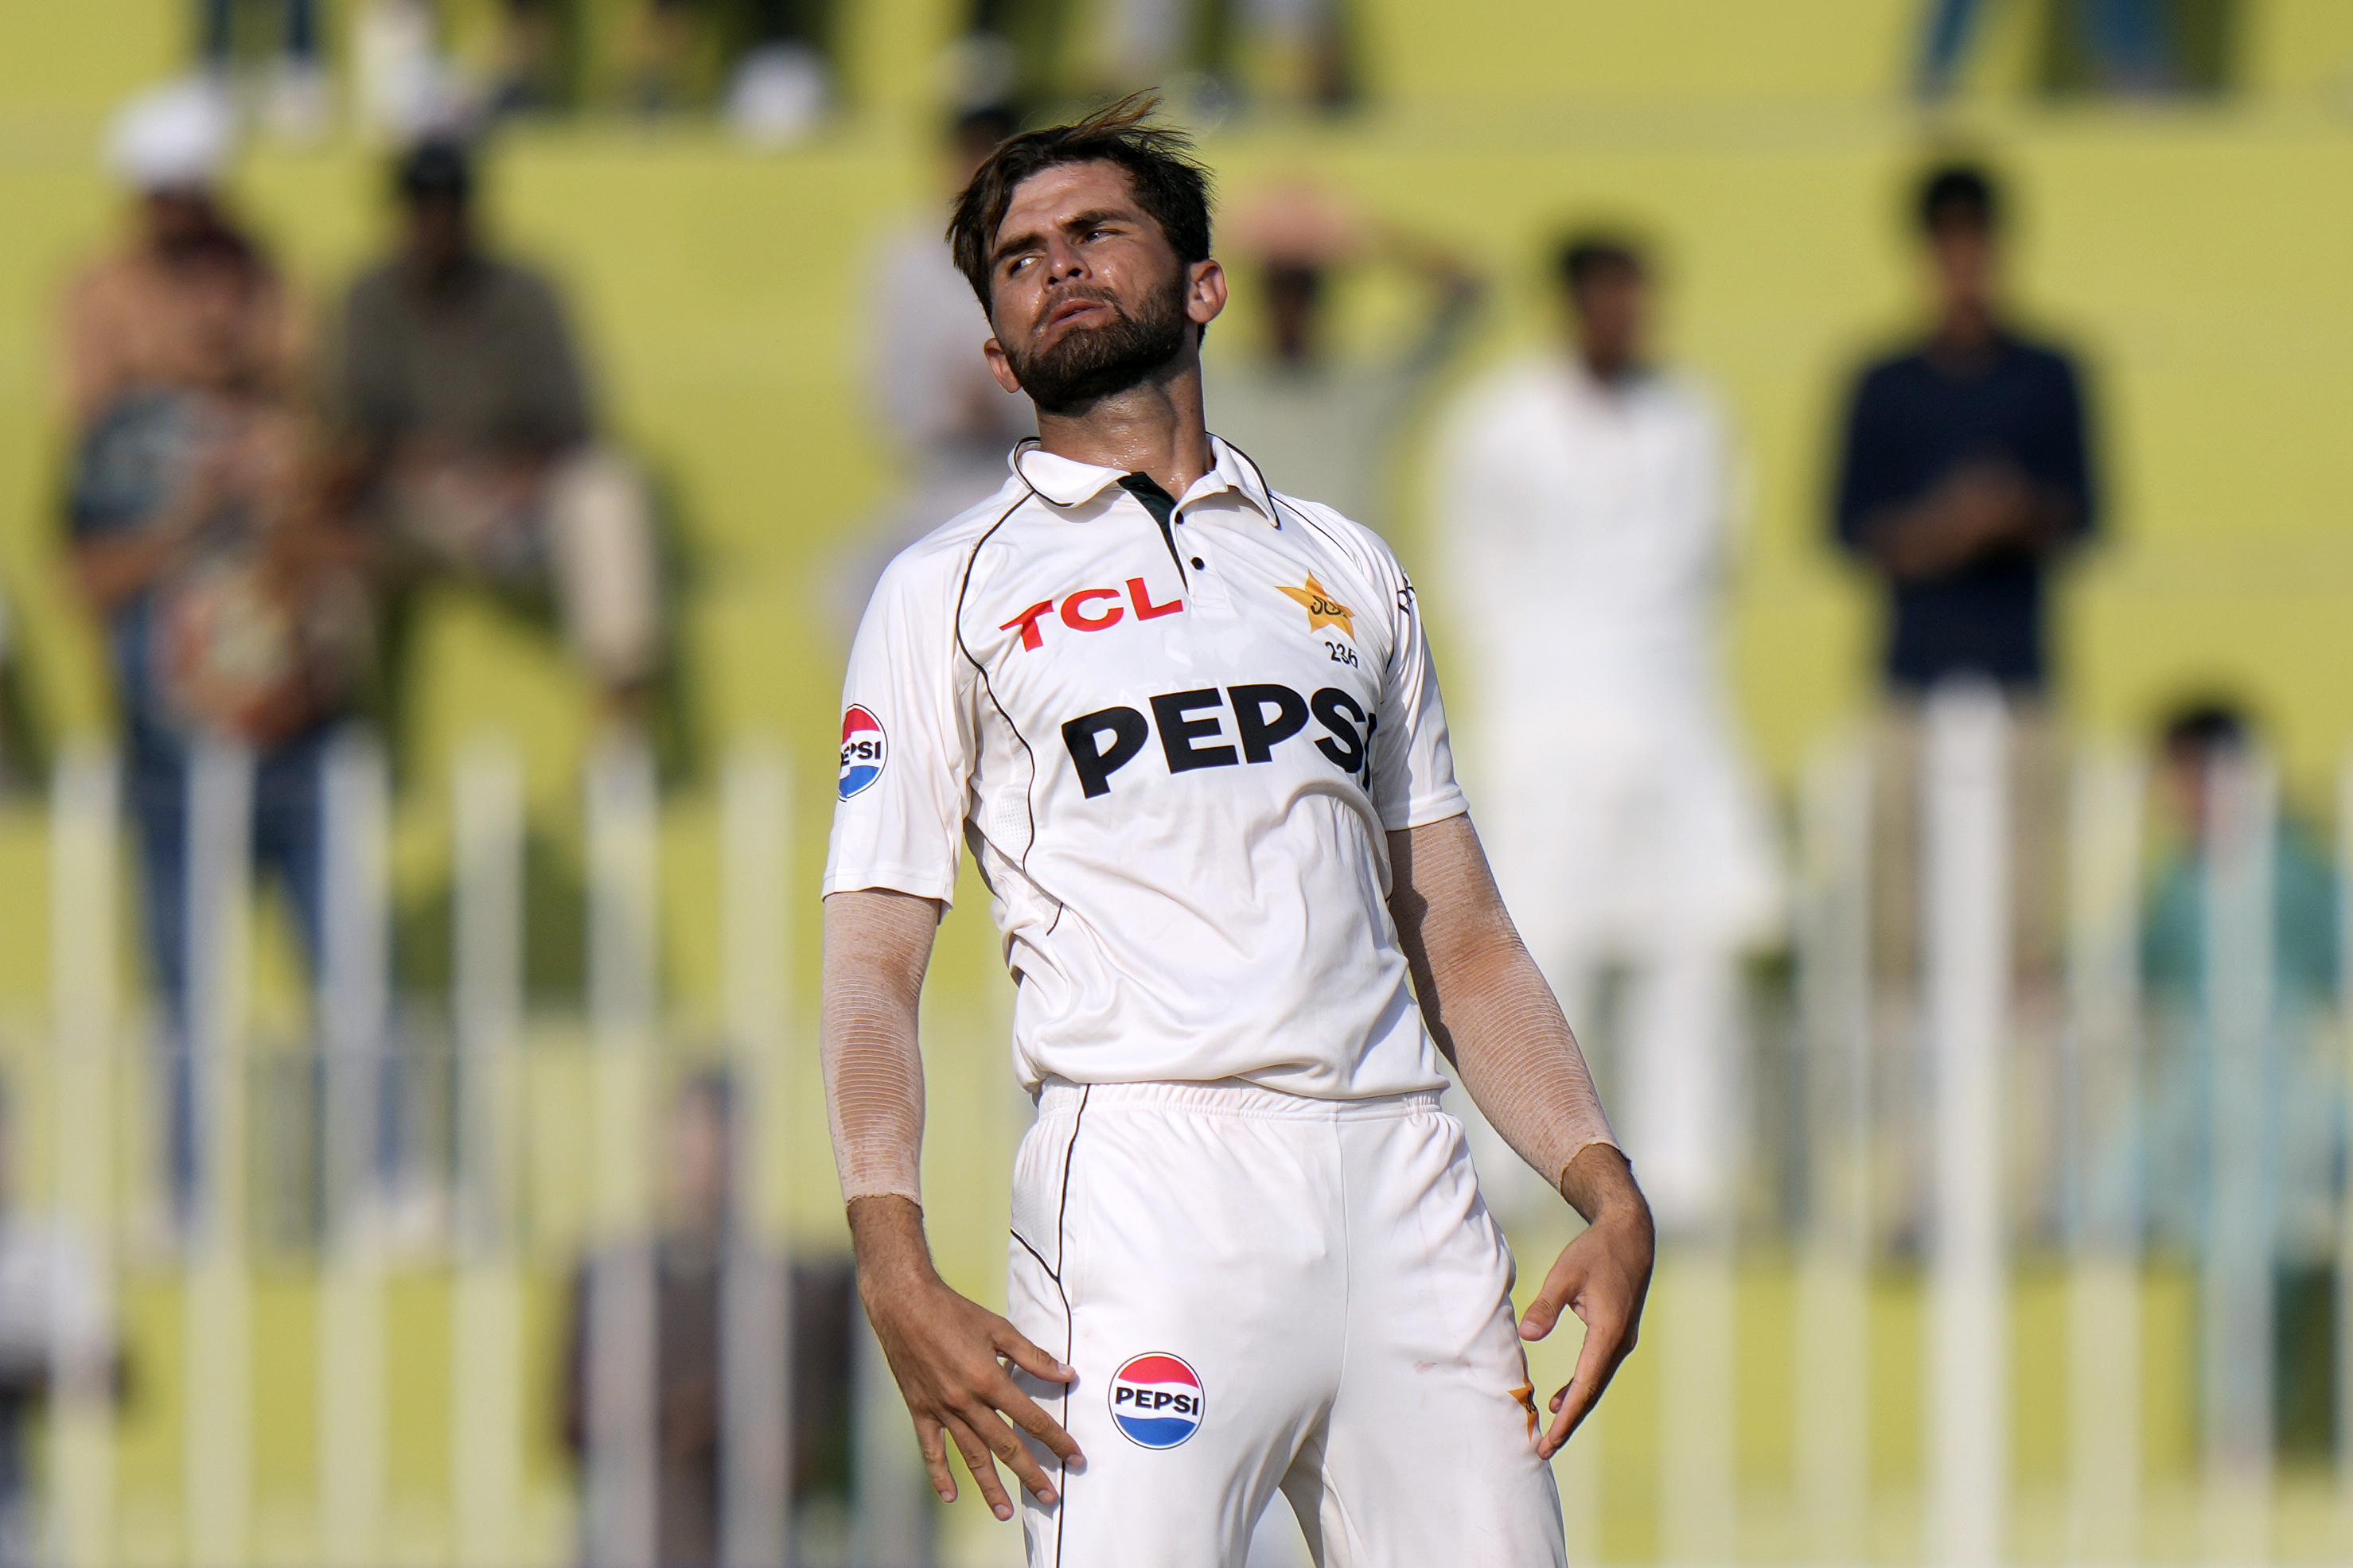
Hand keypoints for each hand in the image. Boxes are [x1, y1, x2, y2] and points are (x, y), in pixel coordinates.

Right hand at [850, 1195, 1082, 1520]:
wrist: (904, 1305)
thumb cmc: (955, 1312)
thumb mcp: (999, 1328)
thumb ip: (1033, 1356)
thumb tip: (1066, 1375)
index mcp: (988, 1380)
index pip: (1031, 1418)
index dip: (1055, 1439)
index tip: (1074, 1457)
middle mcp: (965, 1401)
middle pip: (1004, 1446)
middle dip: (1030, 1473)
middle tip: (1050, 1497)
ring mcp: (941, 1410)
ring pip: (971, 1455)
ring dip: (990, 1486)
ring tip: (1006, 1512)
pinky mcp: (919, 1410)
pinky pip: (931, 1449)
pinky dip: (940, 1474)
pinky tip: (951, 1495)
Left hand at [1518, 1144, 1653, 1458]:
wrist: (1630, 1236)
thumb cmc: (1596, 1252)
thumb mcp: (1565, 1273)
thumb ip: (1546, 1305)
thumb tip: (1527, 1334)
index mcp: (1608, 1333)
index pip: (1585, 1384)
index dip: (1567, 1415)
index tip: (1549, 1438)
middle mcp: (1619, 1343)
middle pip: (1592, 1392)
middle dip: (1568, 1422)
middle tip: (1544, 1449)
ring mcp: (1621, 1341)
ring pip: (1595, 1383)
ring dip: (1573, 1407)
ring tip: (1549, 1433)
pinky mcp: (1617, 1335)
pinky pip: (1597, 1370)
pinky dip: (1579, 1387)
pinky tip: (1559, 1399)